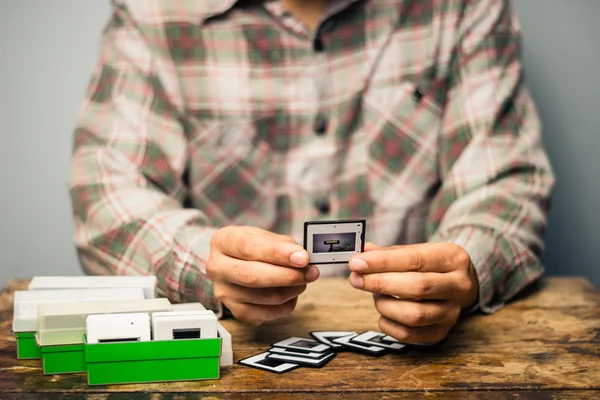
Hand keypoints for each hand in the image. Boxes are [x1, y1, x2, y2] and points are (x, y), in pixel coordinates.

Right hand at [206, 226, 318, 325]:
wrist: (237, 263)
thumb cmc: (254, 247)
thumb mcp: (265, 236)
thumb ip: (283, 245)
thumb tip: (302, 258)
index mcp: (222, 242)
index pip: (248, 248)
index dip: (278, 254)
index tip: (302, 258)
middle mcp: (216, 268)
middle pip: (252, 276)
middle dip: (287, 276)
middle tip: (310, 273)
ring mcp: (224, 293)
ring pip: (263, 298)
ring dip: (291, 290)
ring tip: (303, 280)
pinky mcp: (236, 311)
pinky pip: (266, 314)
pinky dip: (285, 305)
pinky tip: (291, 293)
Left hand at [348, 242, 478, 343]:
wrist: (457, 285)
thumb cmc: (431, 265)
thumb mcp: (416, 251)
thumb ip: (388, 253)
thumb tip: (362, 255)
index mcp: (452, 258)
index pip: (414, 259)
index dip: (382, 262)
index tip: (357, 263)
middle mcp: (459, 286)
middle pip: (417, 287)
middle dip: (380, 283)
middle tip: (356, 279)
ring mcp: (452, 312)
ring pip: (415, 315)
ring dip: (385, 305)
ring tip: (376, 295)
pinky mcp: (442, 332)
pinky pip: (410, 335)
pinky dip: (388, 324)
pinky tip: (383, 313)